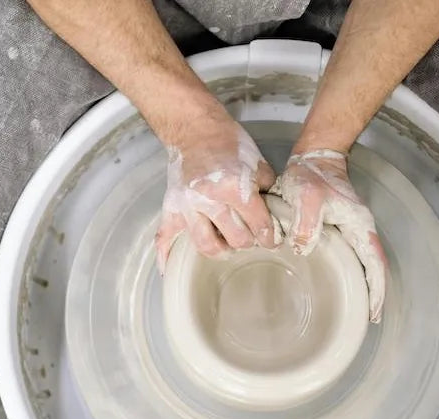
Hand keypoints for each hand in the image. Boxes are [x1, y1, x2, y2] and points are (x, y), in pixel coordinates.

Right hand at [154, 115, 278, 272]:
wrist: (195, 129)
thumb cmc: (228, 143)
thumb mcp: (257, 162)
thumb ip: (266, 190)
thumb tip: (274, 215)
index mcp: (234, 188)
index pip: (259, 225)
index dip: (270, 237)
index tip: (272, 241)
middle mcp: (209, 200)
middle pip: (236, 239)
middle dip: (248, 242)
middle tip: (252, 240)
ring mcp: (187, 207)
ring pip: (206, 245)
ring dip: (221, 251)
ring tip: (227, 247)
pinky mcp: (171, 208)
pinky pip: (164, 237)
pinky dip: (166, 256)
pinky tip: (170, 270)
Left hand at [276, 149, 386, 322]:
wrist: (312, 158)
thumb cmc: (311, 175)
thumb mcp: (306, 197)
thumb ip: (306, 224)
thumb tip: (305, 249)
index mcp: (359, 225)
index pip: (375, 262)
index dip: (377, 288)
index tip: (374, 311)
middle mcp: (359, 230)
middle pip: (373, 268)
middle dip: (373, 294)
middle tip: (368, 320)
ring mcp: (349, 231)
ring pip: (361, 264)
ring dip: (362, 286)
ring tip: (357, 311)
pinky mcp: (337, 230)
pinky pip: (347, 257)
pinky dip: (348, 274)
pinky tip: (338, 286)